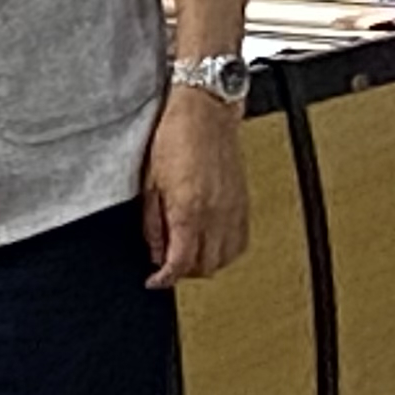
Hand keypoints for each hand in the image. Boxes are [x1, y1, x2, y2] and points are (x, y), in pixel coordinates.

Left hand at [139, 85, 248, 288]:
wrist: (205, 113)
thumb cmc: (174, 138)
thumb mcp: (150, 182)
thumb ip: (153, 223)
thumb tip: (154, 251)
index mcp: (189, 209)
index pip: (181, 263)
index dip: (164, 278)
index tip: (154, 281)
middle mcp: (216, 214)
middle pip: (205, 266)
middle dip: (183, 271)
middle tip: (164, 261)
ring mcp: (234, 210)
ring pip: (225, 259)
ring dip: (204, 263)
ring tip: (184, 250)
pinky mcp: (244, 204)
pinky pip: (239, 242)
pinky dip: (224, 250)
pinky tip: (208, 241)